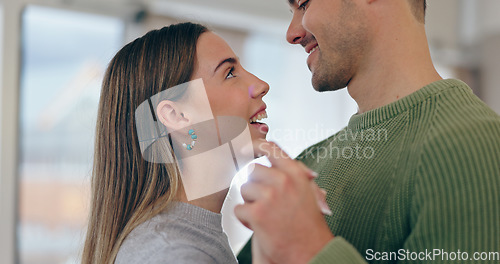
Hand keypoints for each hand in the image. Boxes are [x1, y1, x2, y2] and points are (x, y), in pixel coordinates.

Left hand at [235, 140, 333, 263]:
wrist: (312, 253)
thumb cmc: (309, 226)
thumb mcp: (307, 193)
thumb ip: (292, 174)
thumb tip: (272, 155)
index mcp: (296, 174)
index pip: (271, 148)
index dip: (254, 146)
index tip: (244, 149)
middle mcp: (284, 181)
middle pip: (253, 170)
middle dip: (255, 186)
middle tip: (265, 203)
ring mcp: (270, 196)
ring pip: (244, 189)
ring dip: (250, 203)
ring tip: (266, 217)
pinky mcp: (258, 213)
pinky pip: (239, 209)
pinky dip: (245, 220)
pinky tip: (260, 227)